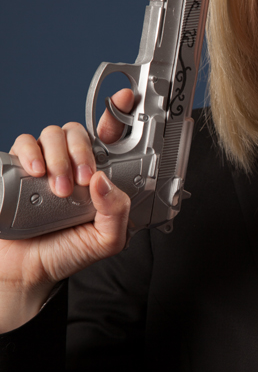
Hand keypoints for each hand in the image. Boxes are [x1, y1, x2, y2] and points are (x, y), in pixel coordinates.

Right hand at [0, 89, 134, 332]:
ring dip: (58, 157)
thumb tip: (103, 181)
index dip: (117, 115)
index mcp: (97, 177)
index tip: (124, 100)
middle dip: (83, 152)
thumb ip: (117, 213)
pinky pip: (23, 143)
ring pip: (52, 134)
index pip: (109, 139)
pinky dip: (30, 152)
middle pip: (79, 132)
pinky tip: (35, 172)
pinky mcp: (18, 168)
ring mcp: (44, 164)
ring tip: (57, 189)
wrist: (27, 271)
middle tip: (82, 180)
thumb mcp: (106, 240)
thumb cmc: (67, 252)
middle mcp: (72, 165)